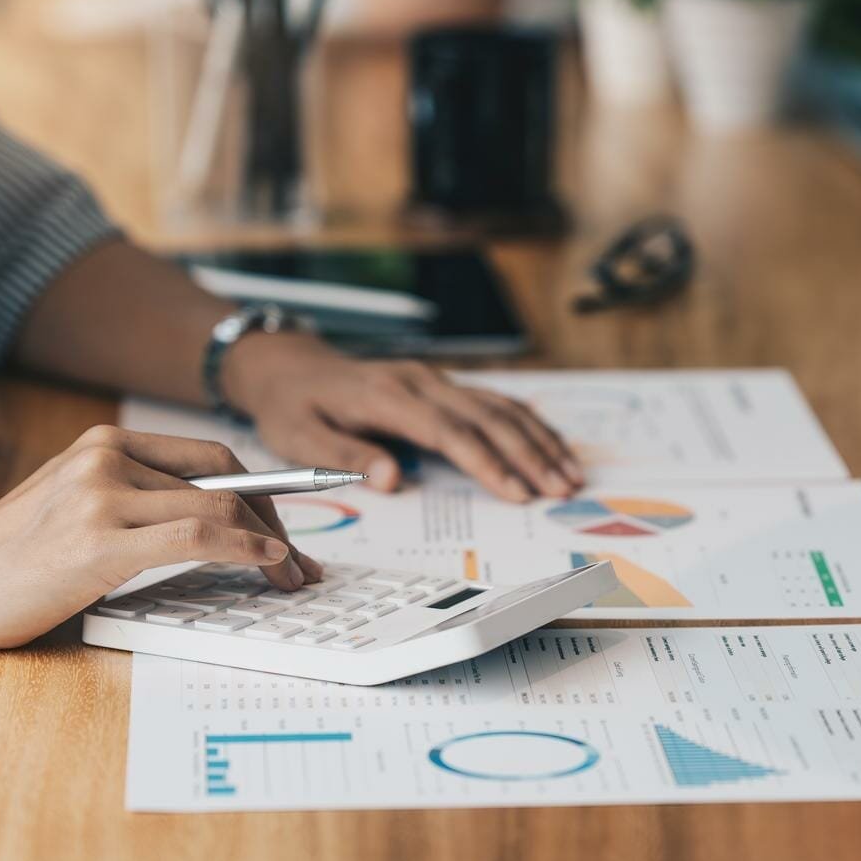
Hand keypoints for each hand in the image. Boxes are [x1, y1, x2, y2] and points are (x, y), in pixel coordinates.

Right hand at [0, 426, 323, 652]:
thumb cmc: (10, 563)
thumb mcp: (77, 511)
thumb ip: (136, 502)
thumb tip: (214, 520)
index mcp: (105, 443)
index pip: (210, 456)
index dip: (264, 491)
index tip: (293, 523)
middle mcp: (106, 456)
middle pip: (226, 476)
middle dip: (278, 518)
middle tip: (302, 562)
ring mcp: (102, 494)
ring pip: (219, 505)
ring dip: (271, 545)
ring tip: (291, 578)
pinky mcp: (99, 540)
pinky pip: (198, 534)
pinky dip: (246, 548)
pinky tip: (268, 564)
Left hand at [221, 334, 584, 502]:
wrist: (290, 367)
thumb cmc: (294, 407)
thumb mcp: (300, 438)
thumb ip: (347, 457)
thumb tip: (394, 479)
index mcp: (389, 397)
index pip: (450, 433)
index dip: (488, 464)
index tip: (518, 494)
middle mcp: (421, 382)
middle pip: (489, 418)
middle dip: (530, 456)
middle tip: (562, 491)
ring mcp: (436, 380)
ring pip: (500, 407)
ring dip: (539, 441)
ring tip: (570, 475)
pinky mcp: (442, 385)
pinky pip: (494, 401)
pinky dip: (528, 424)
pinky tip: (553, 446)